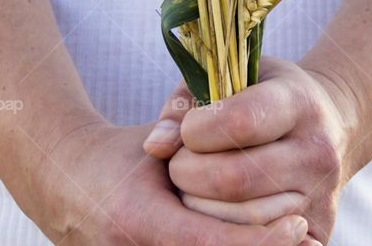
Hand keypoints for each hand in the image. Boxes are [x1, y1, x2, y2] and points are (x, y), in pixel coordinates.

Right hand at [32, 121, 309, 244]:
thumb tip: (239, 139)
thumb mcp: (155, 139)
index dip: (262, 241)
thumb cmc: (116, 156)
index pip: (212, 243)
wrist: (62, 185)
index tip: (300, 226)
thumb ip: (189, 135)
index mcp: (137, 220)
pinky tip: (273, 242)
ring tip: (304, 243)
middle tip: (309, 236)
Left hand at [144, 58, 369, 244]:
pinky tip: (221, 208)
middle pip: (233, 179)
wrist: (332, 123)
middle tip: (180, 166)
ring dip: (201, 208)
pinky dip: (227, 231)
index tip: (189, 130)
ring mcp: (321, 193)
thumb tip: (156, 146)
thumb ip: (185, 103)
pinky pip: (259, 242)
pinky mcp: (321, 227)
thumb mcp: (231, 77)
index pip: (238, 123)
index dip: (196, 130)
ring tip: (197, 187)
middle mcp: (317, 149)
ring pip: (241, 220)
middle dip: (188, 175)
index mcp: (298, 102)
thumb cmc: (265, 95)